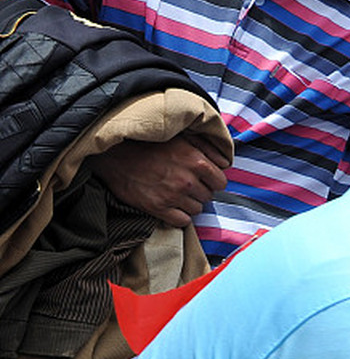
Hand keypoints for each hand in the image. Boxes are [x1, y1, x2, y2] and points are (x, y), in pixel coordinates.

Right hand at [87, 133, 228, 226]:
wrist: (114, 155)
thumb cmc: (149, 143)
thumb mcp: (182, 137)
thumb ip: (208, 148)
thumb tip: (226, 162)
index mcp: (196, 161)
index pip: (221, 182)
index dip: (212, 180)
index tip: (202, 178)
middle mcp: (187, 180)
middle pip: (208, 196)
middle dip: (200, 191)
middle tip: (185, 184)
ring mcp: (172, 196)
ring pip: (197, 209)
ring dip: (189, 203)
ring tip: (176, 193)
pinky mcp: (157, 208)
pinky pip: (182, 221)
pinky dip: (179, 216)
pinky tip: (171, 205)